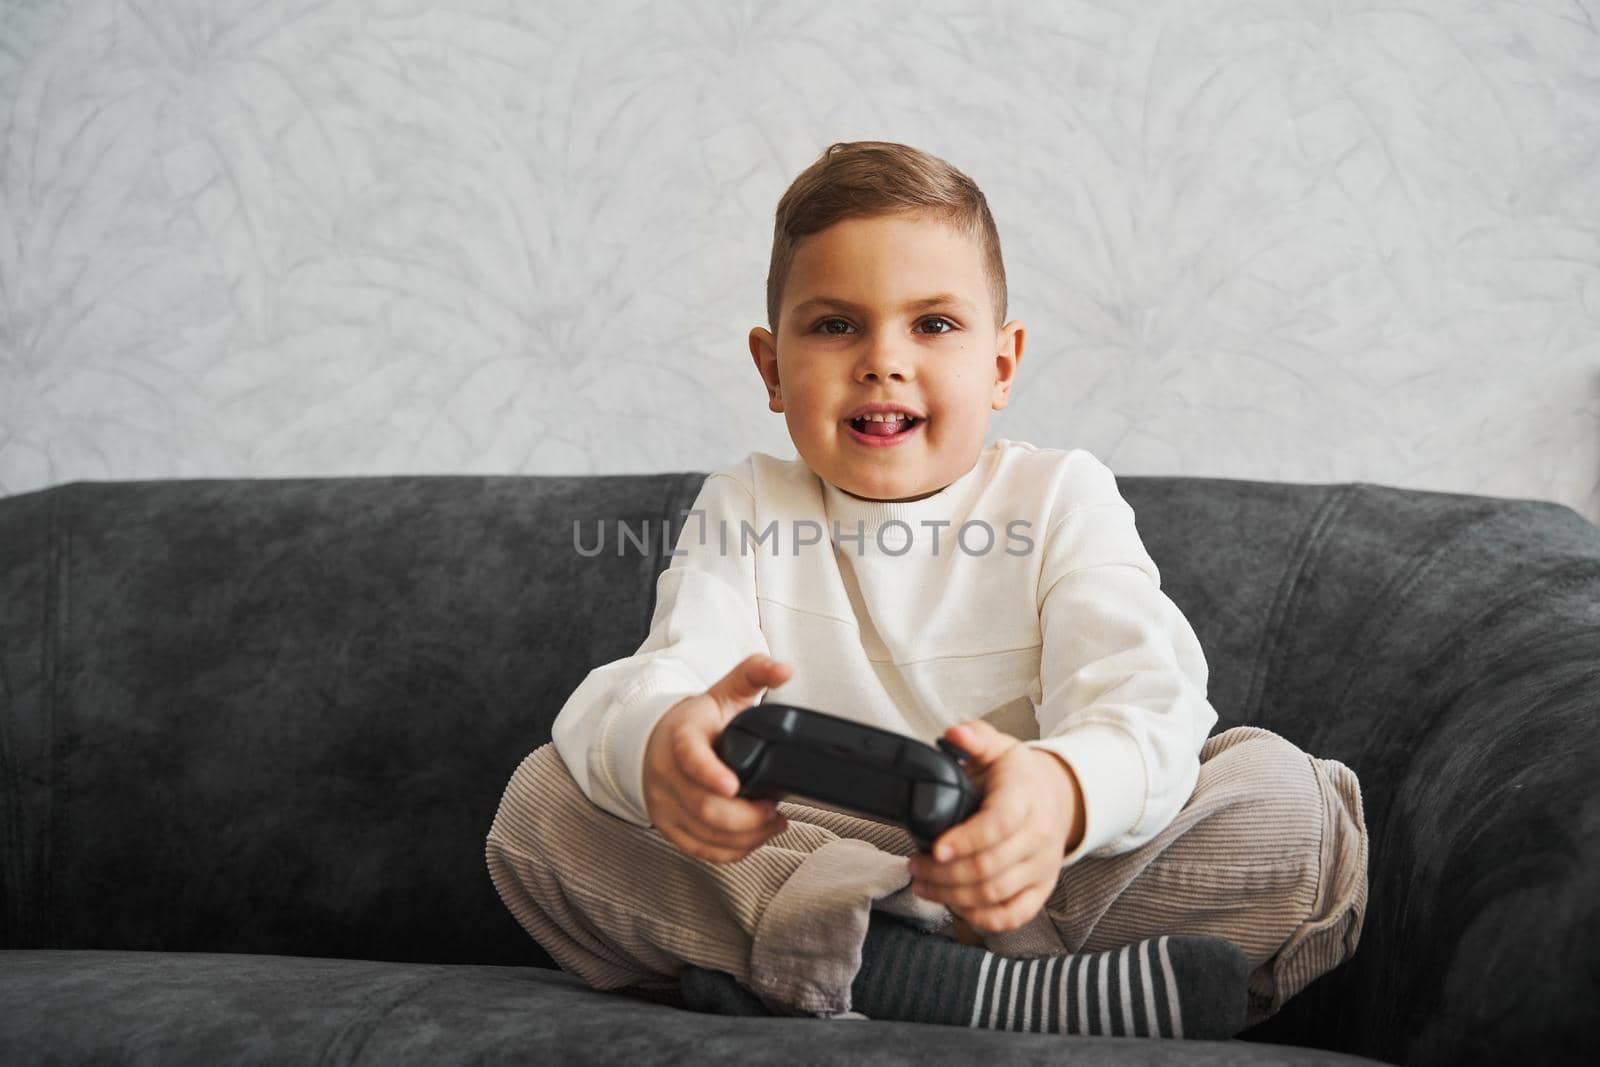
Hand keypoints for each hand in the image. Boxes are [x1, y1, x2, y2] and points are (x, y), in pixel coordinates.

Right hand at [642, 653, 792, 862]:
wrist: (655, 742)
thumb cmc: (697, 721)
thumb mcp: (724, 692)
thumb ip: (753, 674)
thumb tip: (784, 668)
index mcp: (681, 736)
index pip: (690, 757)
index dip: (710, 773)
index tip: (733, 785)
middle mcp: (667, 773)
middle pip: (704, 807)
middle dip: (746, 816)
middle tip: (774, 809)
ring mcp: (666, 803)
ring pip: (704, 834)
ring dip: (745, 836)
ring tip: (772, 822)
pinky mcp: (669, 827)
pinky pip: (700, 850)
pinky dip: (731, 850)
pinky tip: (754, 837)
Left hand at [906, 720, 1083, 932]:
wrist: (1057, 798)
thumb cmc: (1018, 776)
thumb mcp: (998, 747)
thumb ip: (975, 738)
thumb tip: (954, 734)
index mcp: (1025, 797)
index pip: (998, 825)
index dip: (965, 841)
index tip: (933, 847)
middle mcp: (1038, 836)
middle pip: (989, 867)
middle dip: (943, 872)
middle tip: (914, 865)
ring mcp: (1042, 866)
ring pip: (996, 893)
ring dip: (952, 896)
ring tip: (923, 884)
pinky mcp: (1041, 889)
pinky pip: (1014, 915)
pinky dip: (983, 918)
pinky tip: (956, 906)